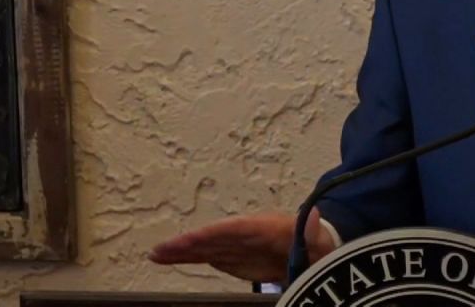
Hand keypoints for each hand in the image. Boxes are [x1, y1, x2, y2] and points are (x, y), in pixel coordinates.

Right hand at [148, 208, 334, 282]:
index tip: (190, 239)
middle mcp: (247, 234)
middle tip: (159, 250)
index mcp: (265, 227)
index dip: (211, 234)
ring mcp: (239, 245)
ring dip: (182, 251)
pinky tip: (172, 259)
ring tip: (156, 255)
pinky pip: (210, 256)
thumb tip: (313, 215)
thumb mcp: (318, 237)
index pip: (234, 229)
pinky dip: (191, 258)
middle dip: (187, 244)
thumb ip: (311, 230)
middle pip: (213, 238)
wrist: (318, 249)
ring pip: (206, 247)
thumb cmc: (318, 242)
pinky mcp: (236, 257)